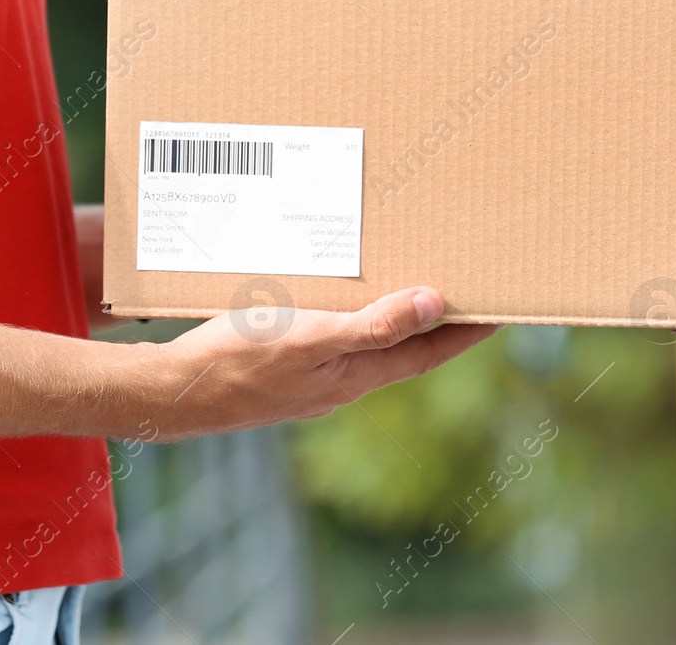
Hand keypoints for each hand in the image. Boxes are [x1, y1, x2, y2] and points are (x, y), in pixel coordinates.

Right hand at [141, 287, 496, 439]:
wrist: (171, 394)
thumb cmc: (238, 361)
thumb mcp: (311, 336)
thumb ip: (373, 325)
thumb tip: (434, 305)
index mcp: (355, 375)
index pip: (429, 351)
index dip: (468, 330)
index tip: (504, 307)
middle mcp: (341, 381)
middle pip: (404, 348)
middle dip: (438, 321)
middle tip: (467, 287)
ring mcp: (310, 378)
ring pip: (367, 343)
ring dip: (394, 316)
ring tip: (412, 281)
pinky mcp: (282, 367)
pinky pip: (332, 338)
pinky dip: (350, 316)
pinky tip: (337, 298)